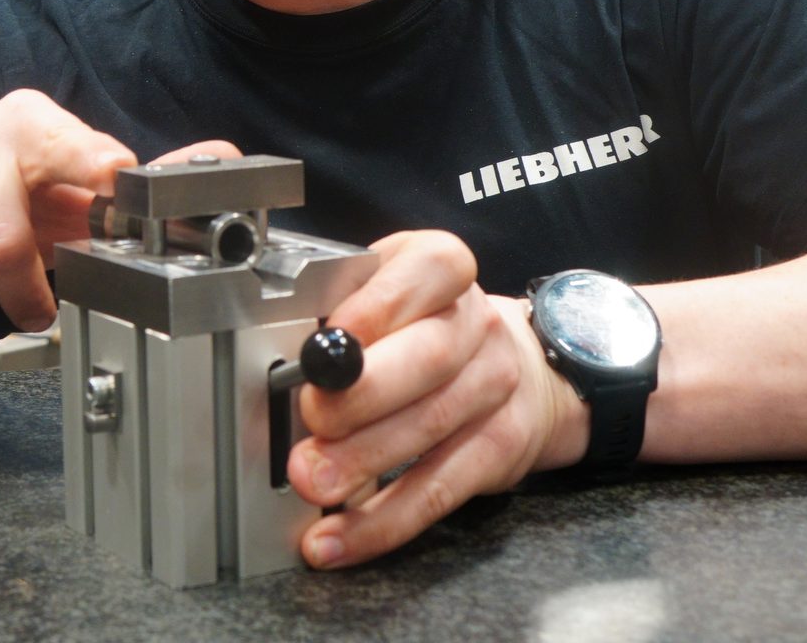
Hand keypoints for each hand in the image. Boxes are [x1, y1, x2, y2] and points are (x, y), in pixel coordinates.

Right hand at [0, 88, 241, 335]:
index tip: (108, 187)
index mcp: (27, 118)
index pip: (69, 144)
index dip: (92, 172)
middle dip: (23, 285)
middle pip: (4, 230)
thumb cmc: (0, 224)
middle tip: (33, 304)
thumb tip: (223, 158)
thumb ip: (143, 189)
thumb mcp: (73, 211)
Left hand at [284, 231, 585, 568]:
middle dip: (362, 395)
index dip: (375, 309)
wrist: (525, 367)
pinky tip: (337, 537)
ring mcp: (495, 387)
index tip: (327, 343)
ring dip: (363, 461)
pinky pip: (438, 490)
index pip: (425, 272)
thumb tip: (281, 354)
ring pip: (430, 428)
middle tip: (312, 420)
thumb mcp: (389, 288)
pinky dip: (383, 522)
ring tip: (312, 480)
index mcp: (441, 268)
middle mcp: (476, 324)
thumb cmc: (426, 322)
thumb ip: (342, 306)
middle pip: (427, 358)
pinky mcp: (499, 450)